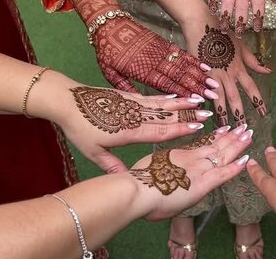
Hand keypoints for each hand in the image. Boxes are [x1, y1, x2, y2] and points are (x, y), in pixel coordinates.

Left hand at [55, 85, 211, 172]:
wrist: (66, 100)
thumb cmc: (78, 128)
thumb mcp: (93, 152)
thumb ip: (112, 165)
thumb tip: (127, 180)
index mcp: (128, 131)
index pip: (159, 131)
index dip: (179, 129)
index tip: (198, 128)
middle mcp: (134, 116)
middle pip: (166, 116)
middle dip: (189, 115)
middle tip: (209, 114)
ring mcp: (133, 104)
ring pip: (162, 104)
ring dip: (182, 103)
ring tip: (200, 101)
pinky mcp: (128, 96)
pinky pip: (152, 98)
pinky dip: (167, 97)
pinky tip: (177, 96)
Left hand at [94, 17, 218, 98]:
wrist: (108, 23)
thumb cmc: (106, 50)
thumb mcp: (109, 73)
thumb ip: (125, 88)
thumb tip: (139, 102)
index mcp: (142, 71)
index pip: (166, 85)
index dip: (183, 94)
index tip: (197, 101)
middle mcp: (155, 62)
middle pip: (180, 76)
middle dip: (198, 86)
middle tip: (214, 95)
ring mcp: (161, 51)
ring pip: (184, 65)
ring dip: (200, 75)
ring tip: (214, 82)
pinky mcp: (163, 43)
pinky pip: (181, 53)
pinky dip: (194, 60)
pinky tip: (205, 65)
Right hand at [131, 125, 252, 220]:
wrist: (137, 189)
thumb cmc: (137, 183)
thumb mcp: (149, 168)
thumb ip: (159, 170)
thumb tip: (157, 174)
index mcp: (178, 155)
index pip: (202, 145)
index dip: (215, 137)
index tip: (225, 129)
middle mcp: (191, 159)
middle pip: (215, 146)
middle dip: (231, 137)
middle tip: (244, 128)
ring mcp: (198, 170)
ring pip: (222, 155)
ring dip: (237, 146)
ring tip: (249, 135)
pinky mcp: (203, 183)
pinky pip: (223, 173)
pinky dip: (236, 167)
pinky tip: (246, 160)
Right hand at [182, 17, 270, 125]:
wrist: (201, 23)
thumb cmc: (222, 33)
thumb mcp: (241, 46)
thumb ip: (253, 61)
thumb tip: (268, 70)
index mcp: (239, 67)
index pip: (251, 88)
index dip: (258, 101)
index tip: (263, 113)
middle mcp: (227, 74)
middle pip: (235, 97)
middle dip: (239, 114)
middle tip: (242, 128)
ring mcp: (212, 74)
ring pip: (218, 98)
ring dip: (221, 113)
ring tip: (223, 126)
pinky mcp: (198, 73)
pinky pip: (201, 91)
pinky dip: (202, 102)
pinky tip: (201, 112)